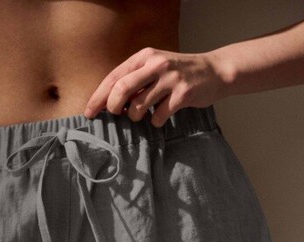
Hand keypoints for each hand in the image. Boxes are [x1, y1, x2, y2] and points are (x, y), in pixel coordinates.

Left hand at [84, 47, 229, 126]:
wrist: (213, 72)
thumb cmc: (177, 75)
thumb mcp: (154, 69)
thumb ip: (134, 81)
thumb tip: (109, 104)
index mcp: (144, 56)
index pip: (114, 77)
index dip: (99, 97)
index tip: (89, 113)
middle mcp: (156, 64)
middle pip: (122, 89)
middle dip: (113, 107)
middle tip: (115, 115)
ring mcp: (170, 79)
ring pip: (139, 106)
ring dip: (135, 117)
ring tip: (141, 115)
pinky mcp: (183, 94)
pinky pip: (158, 116)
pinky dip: (154, 122)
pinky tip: (160, 117)